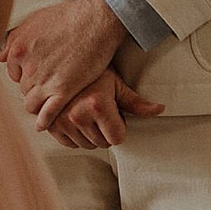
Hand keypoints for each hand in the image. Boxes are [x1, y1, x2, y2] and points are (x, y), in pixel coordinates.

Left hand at [4, 0, 124, 128]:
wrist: (95, 19)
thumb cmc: (68, 15)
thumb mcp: (35, 21)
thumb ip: (16, 38)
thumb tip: (1, 56)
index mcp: (18, 49)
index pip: (15, 74)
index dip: (27, 75)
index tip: (38, 76)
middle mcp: (27, 66)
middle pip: (24, 88)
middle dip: (33, 89)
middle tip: (47, 89)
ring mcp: (45, 80)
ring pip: (32, 103)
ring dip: (38, 105)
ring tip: (46, 106)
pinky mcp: (63, 90)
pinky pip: (47, 113)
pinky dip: (44, 121)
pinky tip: (44, 125)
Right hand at [46, 69, 164, 150]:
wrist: (66, 64)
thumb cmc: (94, 73)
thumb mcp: (118, 86)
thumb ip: (137, 103)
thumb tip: (160, 109)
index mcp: (98, 105)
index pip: (117, 138)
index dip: (119, 126)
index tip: (113, 113)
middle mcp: (77, 115)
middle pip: (102, 143)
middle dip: (104, 130)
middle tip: (100, 111)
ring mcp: (61, 121)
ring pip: (86, 145)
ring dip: (90, 134)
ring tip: (88, 112)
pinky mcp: (50, 125)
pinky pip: (69, 144)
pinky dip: (75, 135)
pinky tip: (75, 118)